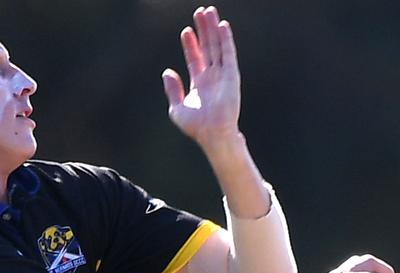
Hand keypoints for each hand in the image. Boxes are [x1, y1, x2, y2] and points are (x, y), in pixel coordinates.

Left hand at [162, 6, 240, 148]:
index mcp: (200, 84)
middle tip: (200, 12)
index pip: (195, 58)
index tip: (186, 31)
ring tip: (209, 12)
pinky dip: (226, 39)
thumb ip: (172, 90)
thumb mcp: (177, 109)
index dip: (190, 44)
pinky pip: (229, 53)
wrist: (212, 133)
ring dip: (214, 29)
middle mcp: (212, 77)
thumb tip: (167, 72)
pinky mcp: (232, 75)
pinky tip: (223, 26)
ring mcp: (223, 75)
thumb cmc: (196, 126)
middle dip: (203, 30)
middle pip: (207, 47)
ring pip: (217, 46)